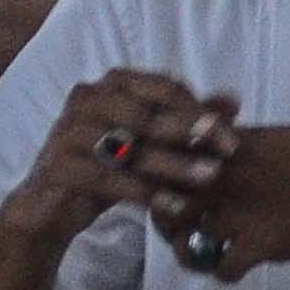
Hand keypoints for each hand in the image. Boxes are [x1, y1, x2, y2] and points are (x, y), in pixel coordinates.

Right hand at [12, 73, 234, 243]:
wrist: (54, 206)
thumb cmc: (113, 165)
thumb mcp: (154, 141)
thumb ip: (191, 120)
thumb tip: (234, 100)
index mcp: (112, 84)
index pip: (164, 88)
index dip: (201, 111)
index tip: (232, 137)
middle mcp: (86, 99)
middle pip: (148, 113)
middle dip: (191, 132)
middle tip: (228, 152)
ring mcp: (67, 130)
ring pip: (130, 146)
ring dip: (174, 162)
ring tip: (210, 177)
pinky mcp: (57, 165)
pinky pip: (108, 178)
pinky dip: (145, 192)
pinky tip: (176, 205)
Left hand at [147, 126, 289, 280]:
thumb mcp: (276, 137)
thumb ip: (238, 147)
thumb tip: (212, 154)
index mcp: (226, 148)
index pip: (167, 162)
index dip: (158, 179)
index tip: (169, 188)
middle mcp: (223, 178)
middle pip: (163, 204)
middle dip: (167, 218)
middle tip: (182, 225)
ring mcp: (239, 213)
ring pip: (185, 242)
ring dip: (191, 250)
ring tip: (205, 251)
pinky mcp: (260, 244)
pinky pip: (223, 268)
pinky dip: (227, 271)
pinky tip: (240, 264)